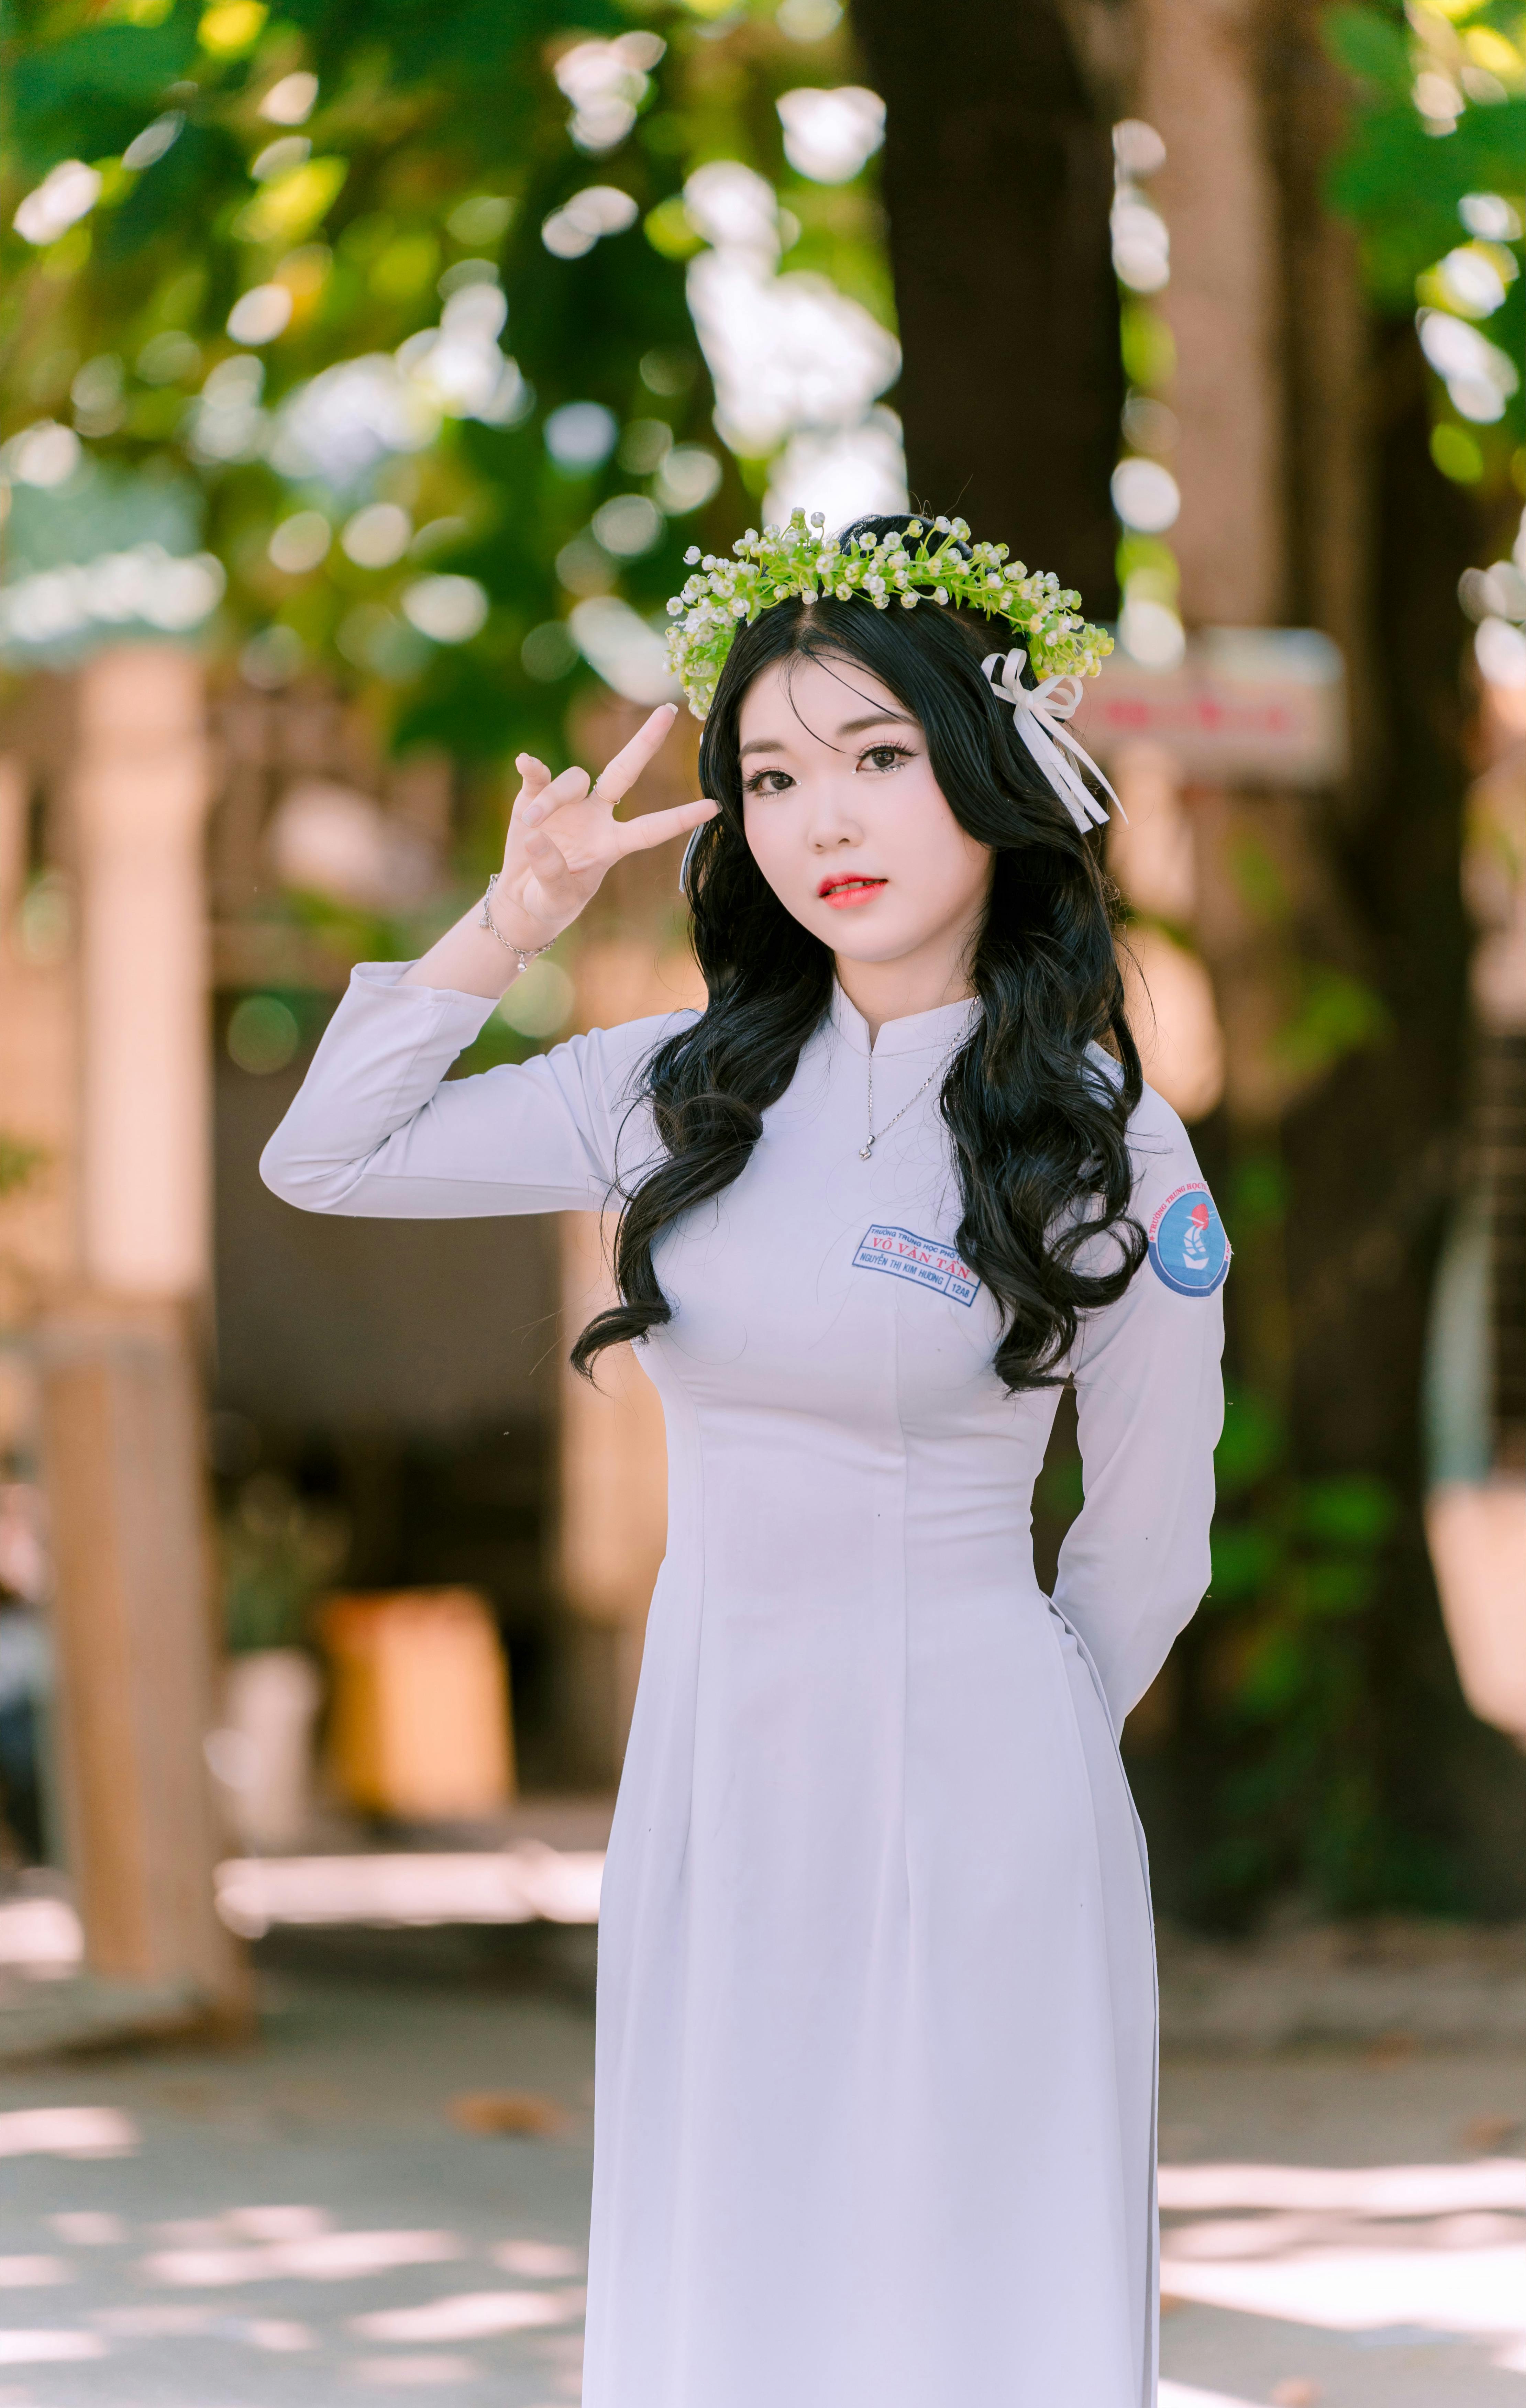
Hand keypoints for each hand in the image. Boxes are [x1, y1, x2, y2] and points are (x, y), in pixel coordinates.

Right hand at [491, 704, 716, 947]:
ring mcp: (568, 803)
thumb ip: (550, 872)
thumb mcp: (554, 898)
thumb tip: (537, 838)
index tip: (715, 807)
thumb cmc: (550, 901)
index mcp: (612, 844)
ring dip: (553, 797)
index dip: (680, 818)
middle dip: (646, 742)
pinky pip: (539, 775)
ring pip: (573, 780)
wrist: (521, 896)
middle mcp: (597, 816)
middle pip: (624, 771)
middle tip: (669, 710)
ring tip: (532, 822)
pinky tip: (525, 762)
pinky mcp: (535, 796)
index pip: (651, 829)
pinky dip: (532, 768)